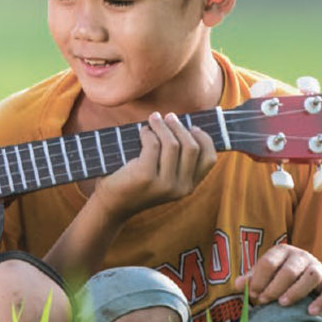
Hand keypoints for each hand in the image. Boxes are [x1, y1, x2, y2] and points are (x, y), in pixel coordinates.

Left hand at [97, 112, 217, 219]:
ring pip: (173, 144)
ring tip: (154, 119)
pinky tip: (142, 132)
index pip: (209, 159)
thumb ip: (176, 160)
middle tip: (169, 117)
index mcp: (189, 186)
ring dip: (163, 126)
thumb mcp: (163, 175)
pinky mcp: (145, 176)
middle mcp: (181, 188)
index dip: (204, 139)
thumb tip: (182, 124)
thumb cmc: (136, 183)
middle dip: (180, 127)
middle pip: (192, 147)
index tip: (192, 127)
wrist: (112, 204)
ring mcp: (164, 184)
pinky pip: (153, 145)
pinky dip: (148, 133)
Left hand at [234, 244, 321, 313]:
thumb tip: (236, 285)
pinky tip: (310, 312)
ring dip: (296, 291)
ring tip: (282, 304)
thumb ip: (252, 280)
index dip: (259, 279)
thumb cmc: (281, 281)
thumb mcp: (265, 277)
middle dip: (274, 287)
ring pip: (311, 276)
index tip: (252, 294)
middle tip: (264, 301)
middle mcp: (301, 256)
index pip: (268, 262)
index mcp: (281, 251)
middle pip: (289, 270)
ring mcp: (318, 267)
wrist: (314, 288)